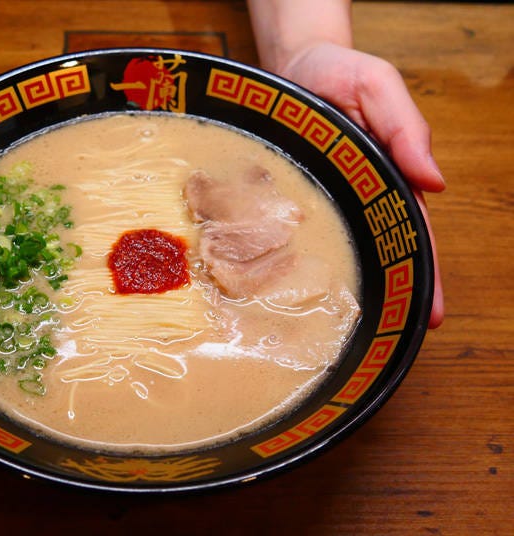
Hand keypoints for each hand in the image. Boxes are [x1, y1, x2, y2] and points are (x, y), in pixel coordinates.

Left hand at [278, 42, 444, 327]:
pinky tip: (288, 291)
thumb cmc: (337, 72)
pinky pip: (293, 232)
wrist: (290, 65)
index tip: (429, 312)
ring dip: (342, 286)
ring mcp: (322, 198)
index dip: (422, 270)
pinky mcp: (288, 196)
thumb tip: (435, 182)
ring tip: (344, 330)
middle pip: (377, 249)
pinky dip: (296, 261)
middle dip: (390, 292)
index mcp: (385, 175)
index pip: (411, 230)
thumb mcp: (377, 87)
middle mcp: (355, 194)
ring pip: (335, 248)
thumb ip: (405, 128)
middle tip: (396, 336)